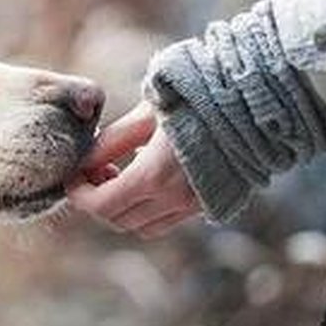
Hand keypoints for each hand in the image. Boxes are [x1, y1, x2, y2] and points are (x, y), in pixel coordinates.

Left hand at [67, 101, 200, 238]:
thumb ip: (112, 141)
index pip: (101, 206)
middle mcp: (174, 199)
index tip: (74, 176)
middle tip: (96, 170)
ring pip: (142, 227)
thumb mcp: (146, 114)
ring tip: (121, 173)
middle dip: (98, 200)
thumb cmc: (195, 98)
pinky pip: (166, 221)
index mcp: (154, 175)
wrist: (252, 102)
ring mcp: (193, 205)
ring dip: (123, 208)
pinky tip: (148, 177)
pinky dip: (148, 209)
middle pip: (118, 221)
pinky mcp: (208, 204)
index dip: (79, 195)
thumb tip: (83, 161)